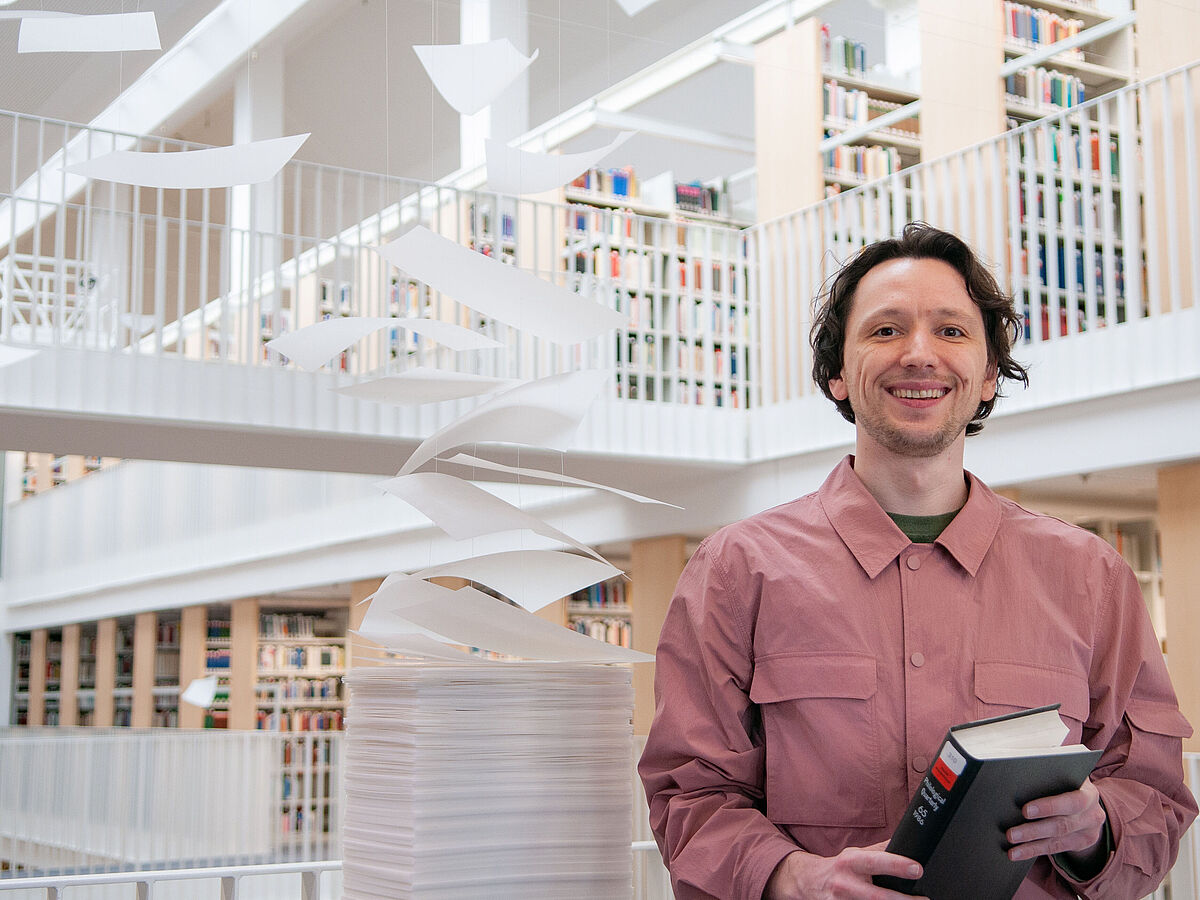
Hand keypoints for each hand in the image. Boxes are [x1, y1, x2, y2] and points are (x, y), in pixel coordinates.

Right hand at [763, 842, 926, 898]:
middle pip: (877, 896)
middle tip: (924, 899)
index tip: (917, 869)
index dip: (897, 865)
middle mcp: (845, 884)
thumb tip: (903, 843)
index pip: (875, 863)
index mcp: (850, 862)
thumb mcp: (855, 854)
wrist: (809, 883)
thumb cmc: (838, 867)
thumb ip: (878, 851)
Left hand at [1006, 779, 1106, 866]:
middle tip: (1011, 833)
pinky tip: (1017, 853)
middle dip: (1033, 831)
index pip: (1070, 801)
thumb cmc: (1067, 784)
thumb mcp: (1065, 778)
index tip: (1024, 810)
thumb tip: (1017, 782)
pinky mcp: (1081, 844)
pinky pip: (1055, 849)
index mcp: (1088, 793)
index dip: (1048, 807)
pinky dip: (1034, 851)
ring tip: (1011, 846)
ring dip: (1030, 845)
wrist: (1089, 804)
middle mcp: (1092, 814)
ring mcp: (1088, 831)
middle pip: (1061, 825)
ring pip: (1057, 841)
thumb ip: (1048, 779)